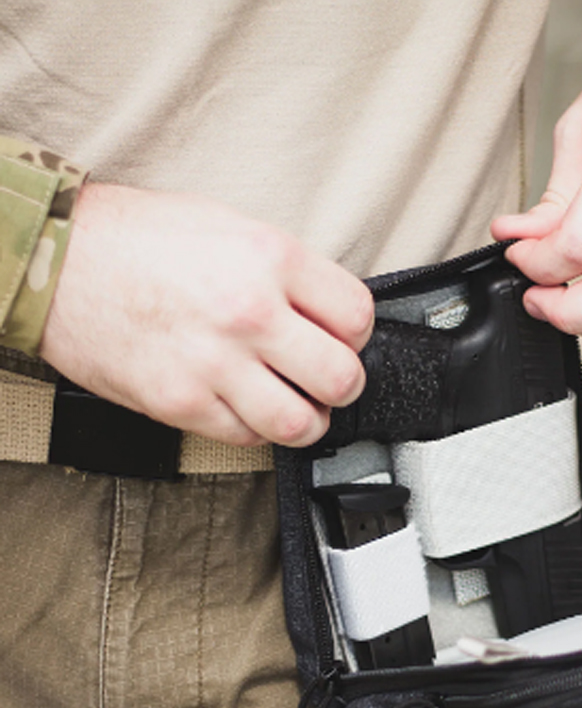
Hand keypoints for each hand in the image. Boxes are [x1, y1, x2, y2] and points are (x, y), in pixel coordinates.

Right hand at [40, 184, 372, 446]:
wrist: (55, 259)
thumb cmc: (136, 239)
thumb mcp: (228, 226)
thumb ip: (286, 271)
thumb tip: (327, 311)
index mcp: (269, 258)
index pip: (358, 317)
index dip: (356, 335)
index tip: (341, 339)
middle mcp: (249, 311)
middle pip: (342, 377)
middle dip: (342, 384)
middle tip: (324, 379)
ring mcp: (215, 362)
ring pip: (301, 423)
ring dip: (306, 421)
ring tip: (293, 405)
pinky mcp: (181, 402)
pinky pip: (247, 438)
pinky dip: (255, 430)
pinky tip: (244, 407)